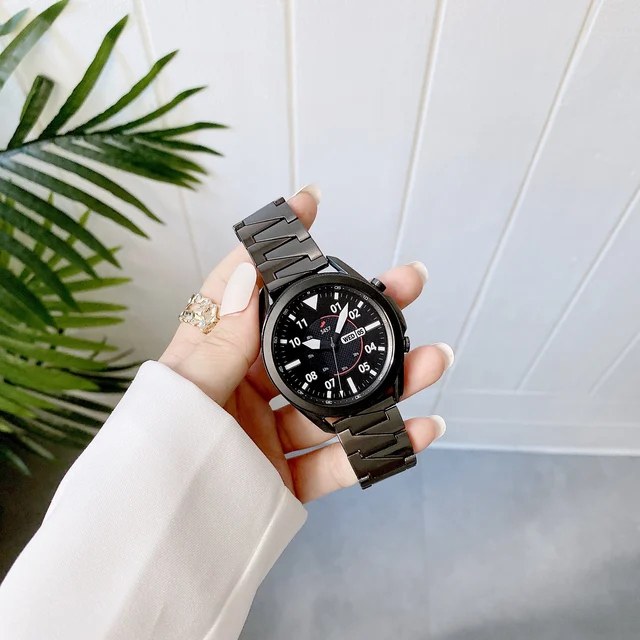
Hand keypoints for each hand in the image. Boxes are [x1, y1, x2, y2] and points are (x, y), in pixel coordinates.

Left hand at [159, 188, 453, 502]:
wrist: (154, 543)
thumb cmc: (154, 458)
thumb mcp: (181, 391)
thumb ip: (218, 337)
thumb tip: (249, 266)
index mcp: (217, 356)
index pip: (253, 289)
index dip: (280, 246)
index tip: (309, 203)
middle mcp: (249, 387)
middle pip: (316, 338)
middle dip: (363, 310)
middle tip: (407, 284)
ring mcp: (272, 431)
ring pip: (342, 396)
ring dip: (392, 378)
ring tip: (434, 358)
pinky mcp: (290, 476)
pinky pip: (343, 459)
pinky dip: (384, 445)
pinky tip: (420, 429)